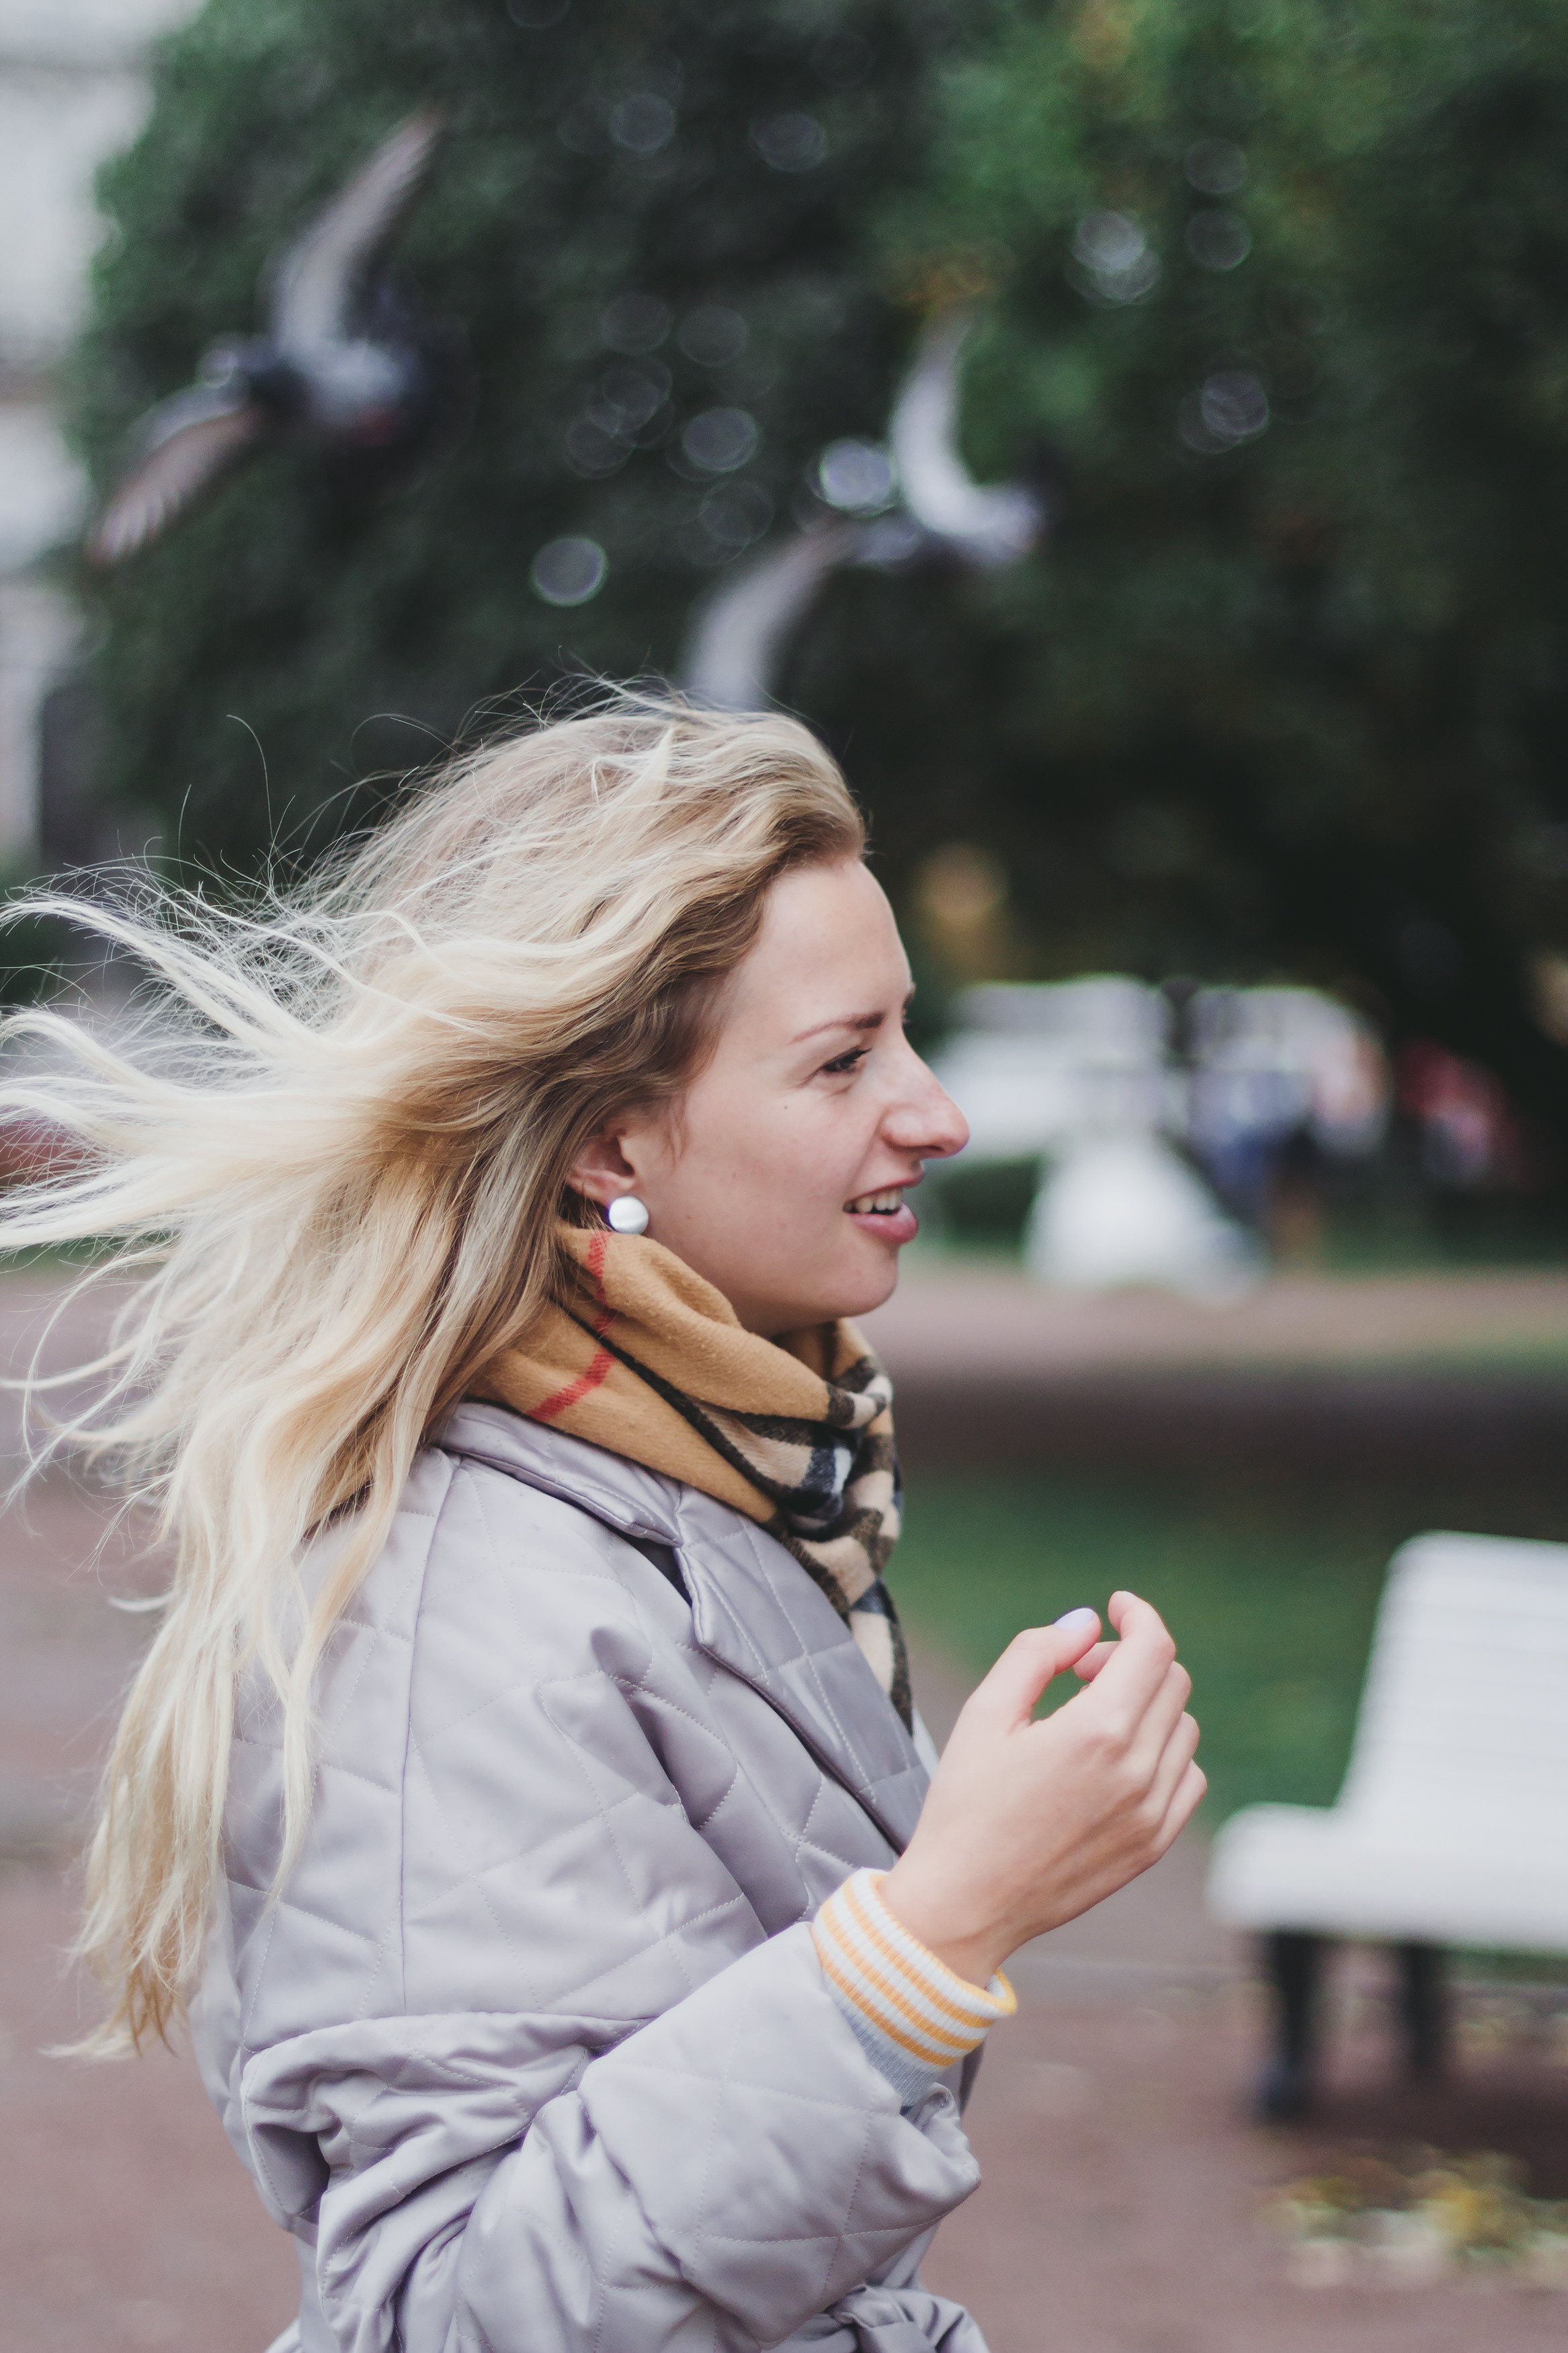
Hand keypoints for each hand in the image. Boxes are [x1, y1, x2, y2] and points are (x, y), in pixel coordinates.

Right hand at [879, 1592, 1203, 1986]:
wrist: (965, 1904)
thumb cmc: (965, 1804)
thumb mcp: (985, 1713)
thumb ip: (1037, 1652)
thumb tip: (1086, 1623)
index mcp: (1096, 1731)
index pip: (1153, 1648)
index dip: (1137, 1615)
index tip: (1115, 1608)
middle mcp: (1137, 1771)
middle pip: (1171, 1681)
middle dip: (1131, 1659)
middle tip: (1079, 1672)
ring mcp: (1152, 1814)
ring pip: (1183, 1728)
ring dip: (1147, 1706)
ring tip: (1090, 1720)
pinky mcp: (1153, 1846)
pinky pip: (1186, 1778)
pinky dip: (1162, 1754)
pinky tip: (1114, 1762)